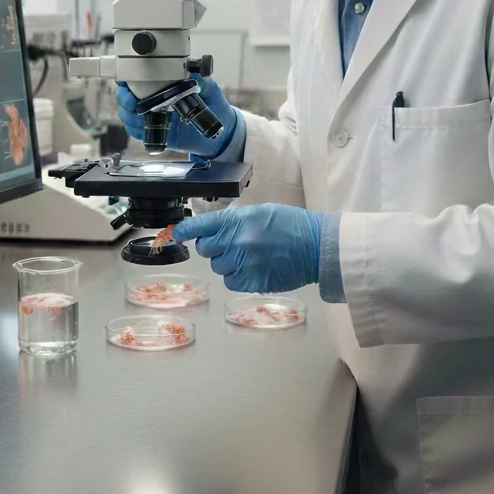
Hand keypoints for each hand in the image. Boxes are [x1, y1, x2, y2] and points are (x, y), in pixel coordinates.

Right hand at [116, 75, 237, 157]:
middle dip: (124, 98)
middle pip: (126, 96)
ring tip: (140, 115)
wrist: (222, 130)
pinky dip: (137, 130)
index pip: (136, 78)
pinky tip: (145, 126)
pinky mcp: (157, 132)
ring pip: (128, 115)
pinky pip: (138, 132)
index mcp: (162, 84)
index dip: (126, 78)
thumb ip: (201, 80)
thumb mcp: (209, 88)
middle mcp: (154, 99)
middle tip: (132, 101)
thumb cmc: (214, 105)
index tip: (125, 80)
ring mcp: (153, 116)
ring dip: (129, 115)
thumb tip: (192, 74)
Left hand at [172, 204, 321, 291]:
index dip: (184, 231)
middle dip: (214, 247)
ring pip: (217, 267)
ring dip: (228, 262)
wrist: (317, 246)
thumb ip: (234, 221)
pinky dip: (237, 277)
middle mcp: (235, 241)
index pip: (199, 226)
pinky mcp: (251, 282)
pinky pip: (230, 282)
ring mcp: (242, 263)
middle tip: (232, 244)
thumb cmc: (291, 225)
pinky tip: (253, 269)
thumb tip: (212, 229)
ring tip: (249, 256)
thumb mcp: (260, 212)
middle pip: (205, 249)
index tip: (176, 234)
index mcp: (236, 220)